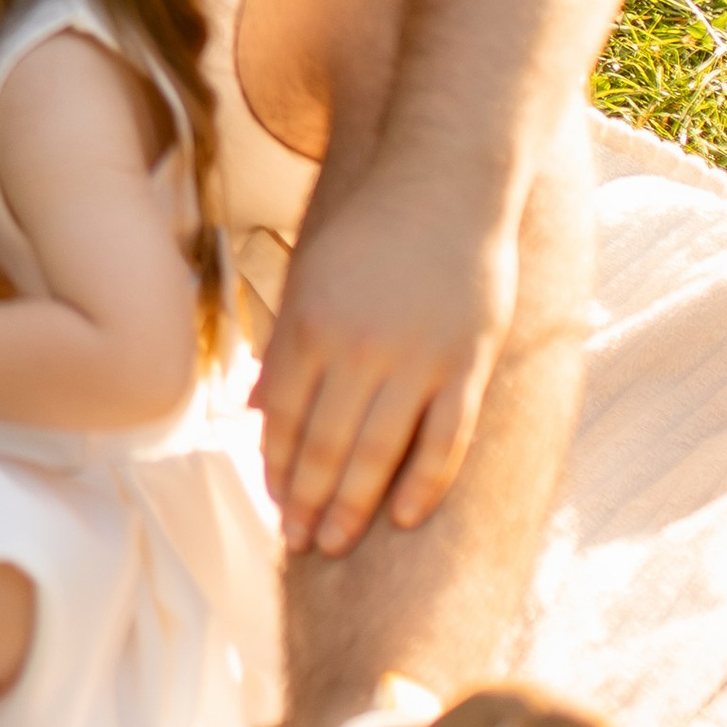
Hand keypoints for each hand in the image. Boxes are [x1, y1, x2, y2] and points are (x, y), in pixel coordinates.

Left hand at [252, 173, 518, 554]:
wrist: (445, 183)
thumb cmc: (370, 233)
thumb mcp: (311, 279)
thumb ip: (287, 347)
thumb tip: (258, 412)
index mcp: (311, 324)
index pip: (285, 418)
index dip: (277, 468)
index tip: (273, 505)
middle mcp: (359, 346)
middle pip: (326, 444)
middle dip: (306, 500)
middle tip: (297, 544)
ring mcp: (417, 358)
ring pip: (378, 452)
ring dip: (352, 505)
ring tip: (334, 544)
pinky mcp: (468, 363)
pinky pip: (445, 440)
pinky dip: (423, 484)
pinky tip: (403, 519)